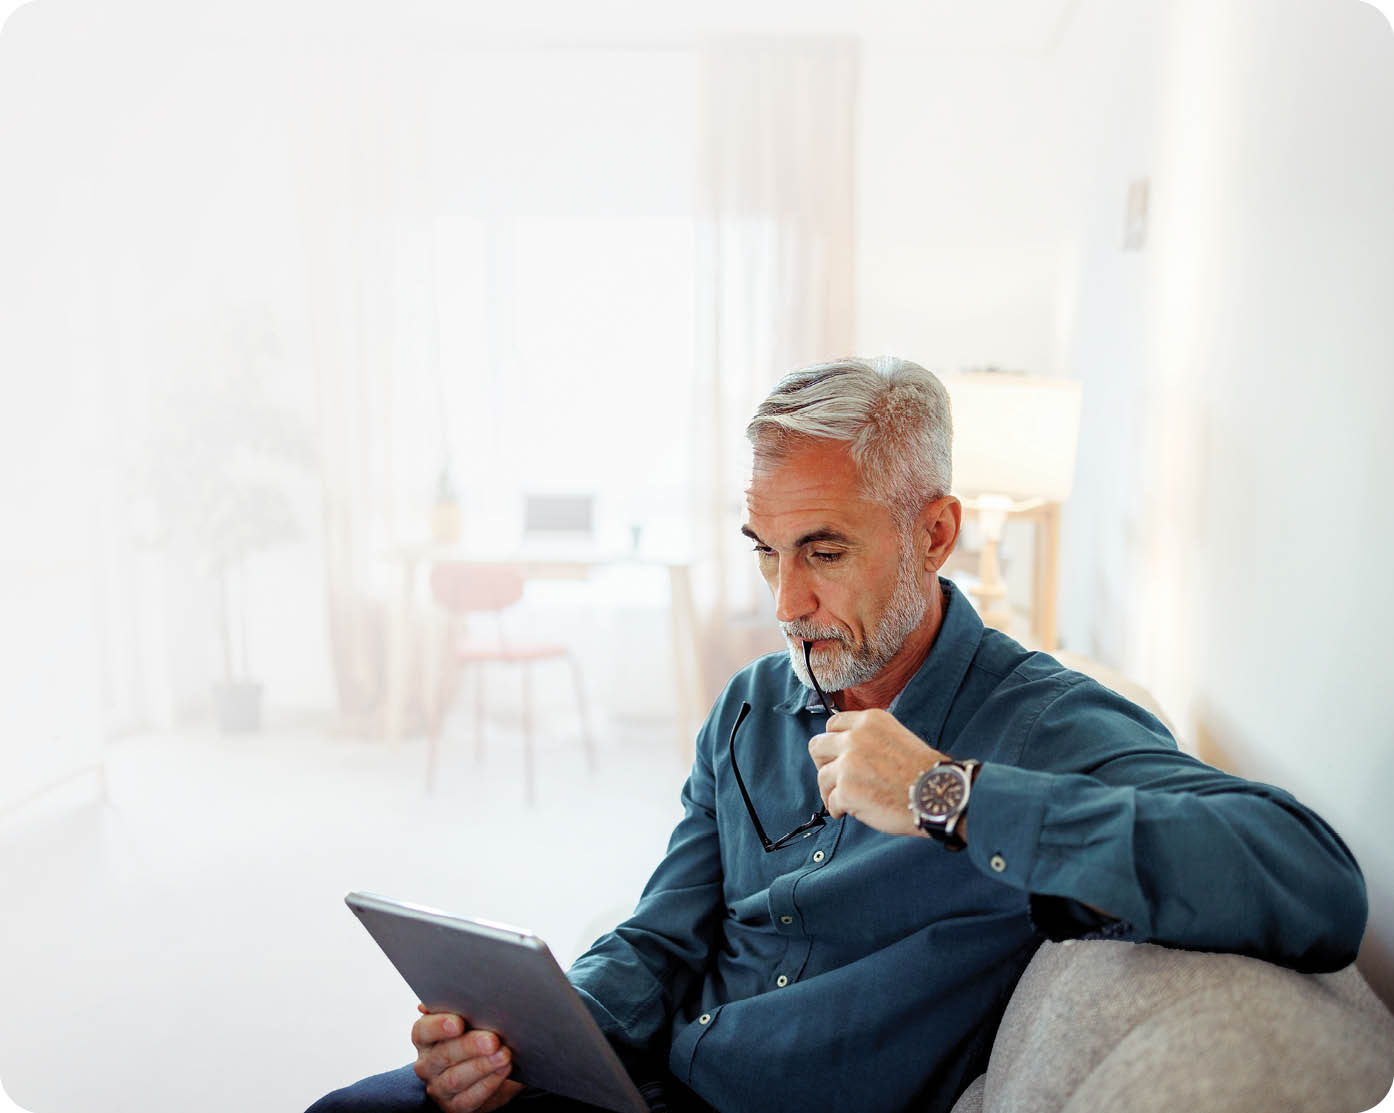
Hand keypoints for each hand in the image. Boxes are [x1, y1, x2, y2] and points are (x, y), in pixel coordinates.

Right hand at [412, 1004, 523, 1111]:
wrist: (489, 1070)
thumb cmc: (478, 1035)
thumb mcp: (472, 1019)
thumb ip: (468, 1006)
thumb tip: (469, 990)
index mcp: (425, 1037)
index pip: (423, 1030)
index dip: (439, 1026)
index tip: (458, 1022)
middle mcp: (427, 1063)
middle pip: (443, 1055)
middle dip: (469, 1046)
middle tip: (492, 1039)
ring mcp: (439, 1087)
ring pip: (455, 1078)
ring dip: (482, 1066)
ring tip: (504, 1055)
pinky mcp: (455, 1106)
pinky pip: (470, 1098)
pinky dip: (489, 1083)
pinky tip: (504, 1070)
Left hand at [808, 708, 946, 837]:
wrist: (937, 794)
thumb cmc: (922, 772)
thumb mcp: (896, 736)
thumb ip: (868, 738)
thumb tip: (844, 750)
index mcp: (869, 721)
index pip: (832, 725)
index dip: (832, 743)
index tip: (837, 756)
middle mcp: (855, 738)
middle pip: (816, 746)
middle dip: (824, 764)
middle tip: (835, 778)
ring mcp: (848, 764)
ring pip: (822, 777)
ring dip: (831, 791)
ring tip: (847, 801)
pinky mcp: (846, 790)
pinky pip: (830, 802)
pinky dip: (839, 809)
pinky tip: (852, 812)